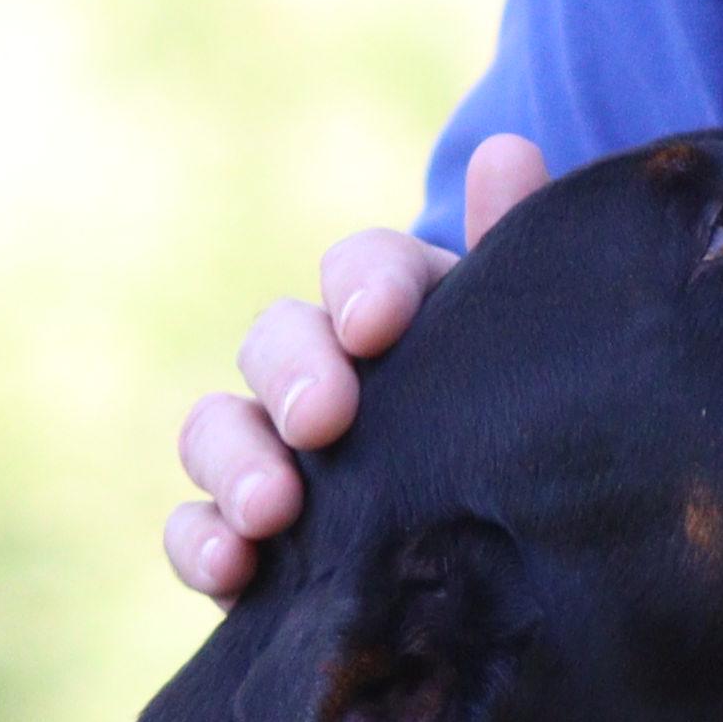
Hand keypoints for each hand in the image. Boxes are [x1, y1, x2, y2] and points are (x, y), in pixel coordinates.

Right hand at [164, 133, 549, 599]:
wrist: (507, 552)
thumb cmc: (519, 421)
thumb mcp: (531, 347)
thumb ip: (517, 258)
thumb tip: (506, 152)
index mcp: (393, 312)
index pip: (360, 268)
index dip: (363, 286)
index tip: (378, 325)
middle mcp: (316, 372)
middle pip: (273, 340)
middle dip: (289, 374)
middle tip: (321, 421)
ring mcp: (269, 456)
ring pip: (214, 430)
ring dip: (234, 461)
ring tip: (270, 511)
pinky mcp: (239, 540)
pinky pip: (191, 529)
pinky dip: (198, 543)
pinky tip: (232, 569)